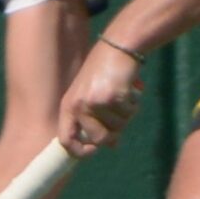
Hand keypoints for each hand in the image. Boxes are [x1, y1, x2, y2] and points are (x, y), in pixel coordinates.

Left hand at [57, 37, 144, 154]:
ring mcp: (96, 102)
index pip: (65, 140)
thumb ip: (96, 120)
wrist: (118, 46)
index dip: (80, 151)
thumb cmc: (103, 71)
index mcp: (68, 106)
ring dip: (126, 114)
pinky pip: (129, 113)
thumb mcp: (91, 95)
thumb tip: (112, 145)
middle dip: (114, 133)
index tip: (95, 150)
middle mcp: (79, 106)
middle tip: (120, 118)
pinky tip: (130, 89)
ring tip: (123, 95)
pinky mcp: (114, 98)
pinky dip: (134, 104)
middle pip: (99, 139)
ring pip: (118, 126)